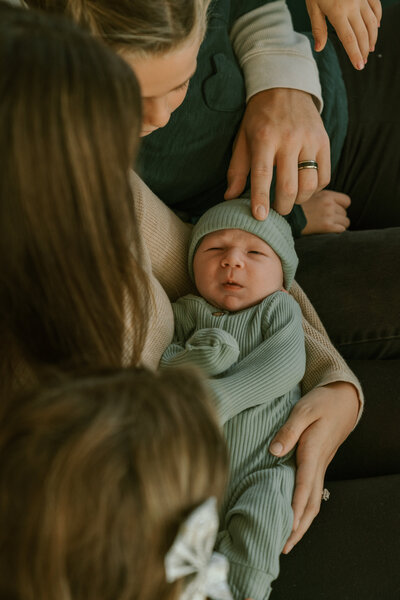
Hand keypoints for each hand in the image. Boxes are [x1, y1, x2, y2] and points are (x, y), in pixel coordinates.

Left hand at [224, 88, 329, 219]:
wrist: (286, 86)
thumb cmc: (259, 118)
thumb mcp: (242, 139)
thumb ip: (237, 169)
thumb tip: (230, 197)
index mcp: (264, 138)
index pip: (262, 174)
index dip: (261, 199)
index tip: (260, 217)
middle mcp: (289, 139)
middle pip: (289, 186)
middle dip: (282, 206)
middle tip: (276, 210)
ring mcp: (310, 140)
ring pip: (309, 184)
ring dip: (299, 200)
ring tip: (290, 200)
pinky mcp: (324, 142)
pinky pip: (324, 176)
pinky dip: (315, 189)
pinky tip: (304, 187)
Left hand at [269, 381, 359, 552]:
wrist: (343, 400)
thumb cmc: (321, 403)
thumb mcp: (303, 410)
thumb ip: (288, 430)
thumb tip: (274, 451)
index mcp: (313, 452)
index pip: (304, 486)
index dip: (295, 508)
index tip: (287, 528)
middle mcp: (318, 464)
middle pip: (311, 503)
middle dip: (299, 527)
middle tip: (283, 547)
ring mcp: (320, 466)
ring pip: (313, 501)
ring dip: (302, 522)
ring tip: (287, 540)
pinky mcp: (318, 464)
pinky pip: (312, 492)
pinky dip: (304, 508)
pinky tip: (293, 514)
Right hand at [301, 189, 350, 233]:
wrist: (287, 219)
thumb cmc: (297, 209)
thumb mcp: (311, 196)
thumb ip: (324, 197)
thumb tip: (334, 203)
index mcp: (326, 195)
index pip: (346, 201)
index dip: (341, 207)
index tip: (334, 211)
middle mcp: (329, 204)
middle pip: (345, 213)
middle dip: (338, 217)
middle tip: (327, 221)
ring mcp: (329, 215)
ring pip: (345, 222)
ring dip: (338, 225)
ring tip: (327, 226)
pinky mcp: (327, 226)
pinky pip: (342, 229)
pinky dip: (337, 231)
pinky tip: (327, 231)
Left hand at [306, 0, 381, 69]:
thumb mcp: (313, 7)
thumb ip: (318, 28)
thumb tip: (320, 48)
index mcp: (338, 13)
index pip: (349, 40)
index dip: (355, 55)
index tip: (359, 66)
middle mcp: (352, 6)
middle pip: (362, 34)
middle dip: (364, 50)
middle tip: (363, 62)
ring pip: (371, 22)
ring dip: (372, 37)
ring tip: (370, 49)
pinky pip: (375, 6)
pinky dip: (377, 18)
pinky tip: (376, 26)